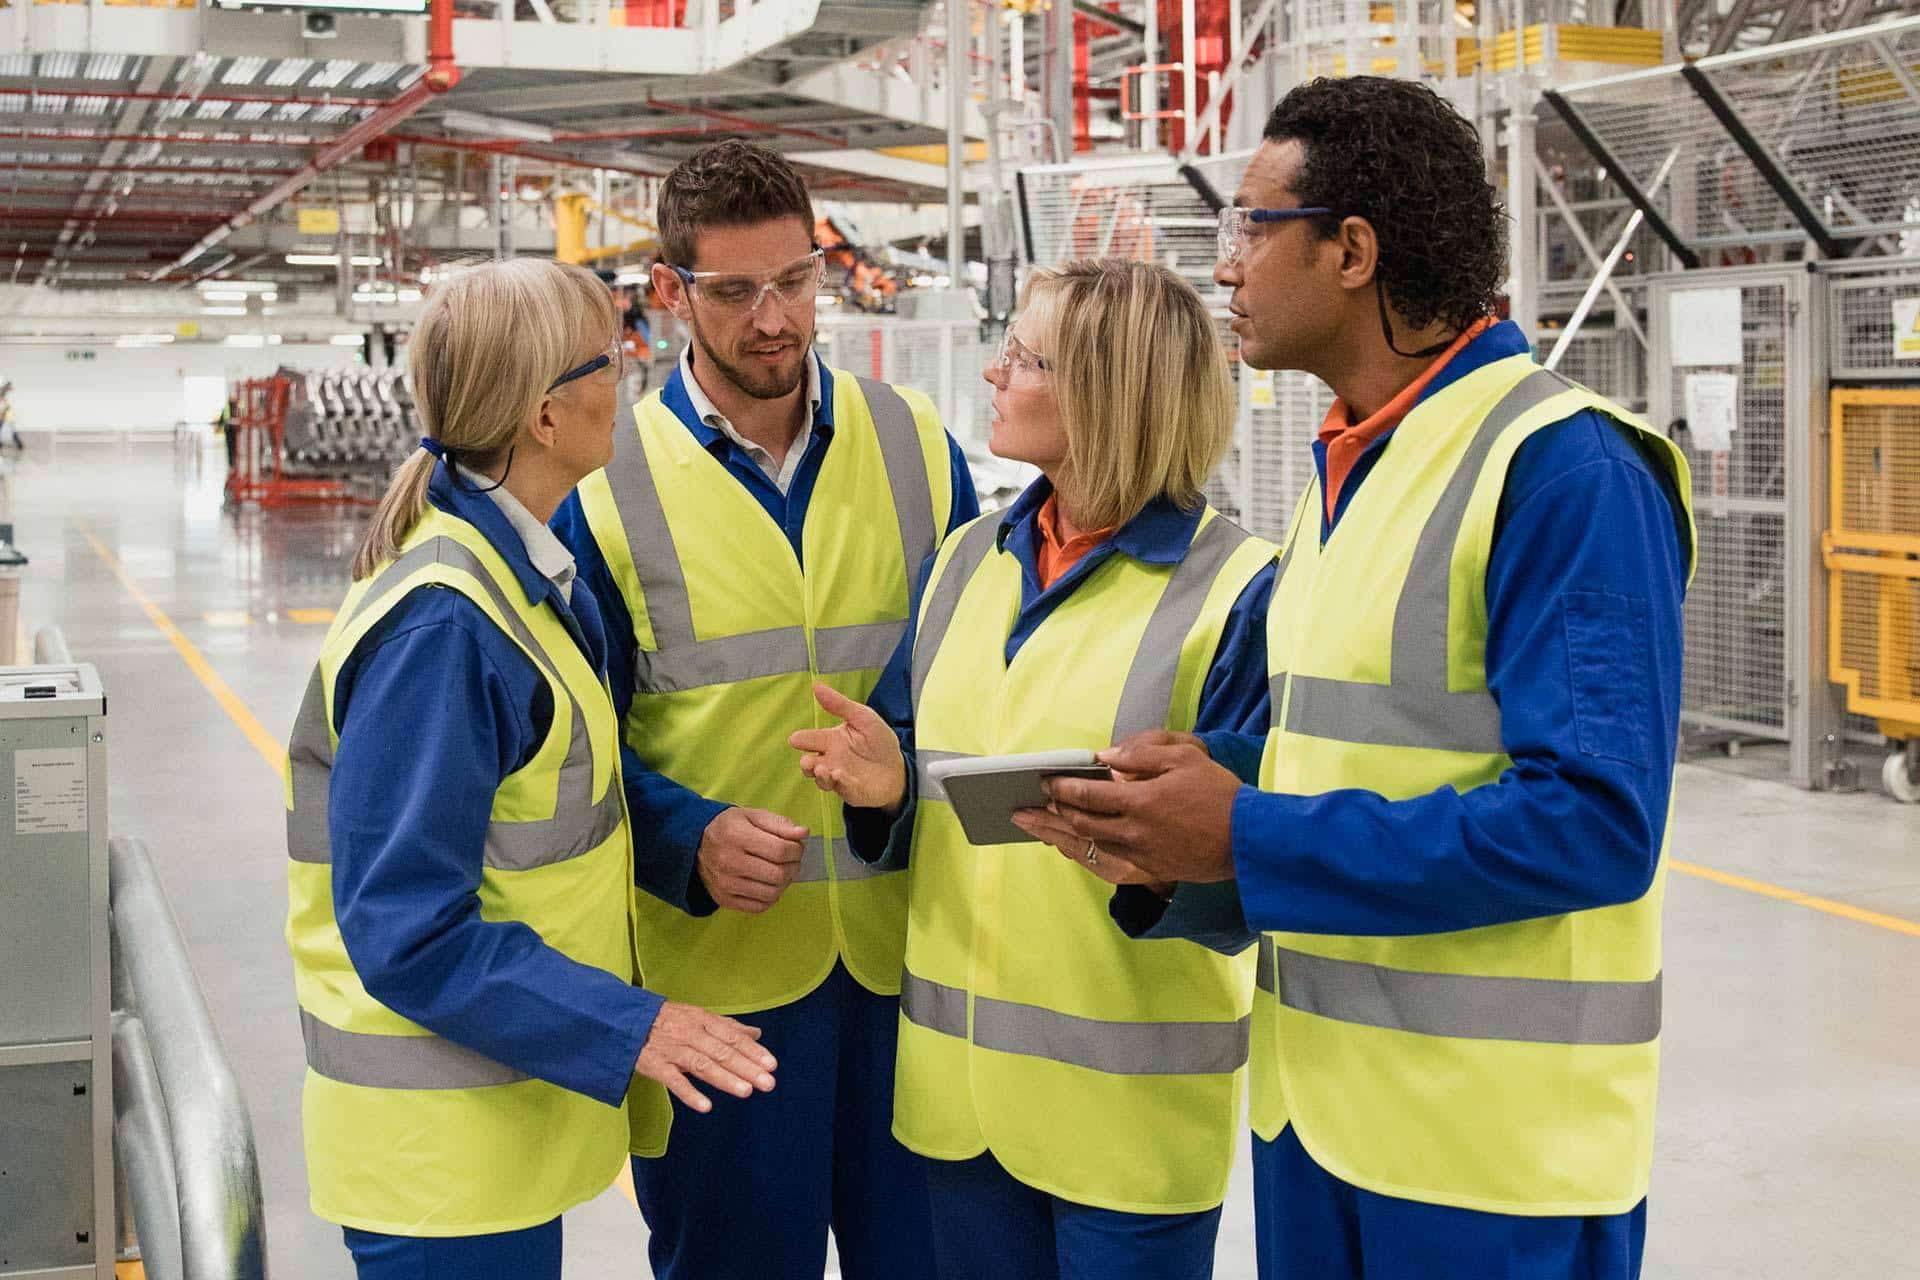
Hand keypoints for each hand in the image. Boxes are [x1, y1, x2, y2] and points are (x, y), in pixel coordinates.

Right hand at [635, 1001, 776, 1113]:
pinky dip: (689, 1093)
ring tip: (746, 1091)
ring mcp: (673, 1050)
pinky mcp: (655, 1065)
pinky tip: (705, 1106)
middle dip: (747, 1068)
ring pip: (702, 1065)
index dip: (753, 1051)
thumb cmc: (667, 1020)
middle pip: (722, 1052)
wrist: (624, 1020)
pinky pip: (674, 1080)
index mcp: (703, 1021)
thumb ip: (728, 1026)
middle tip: (768, 1083)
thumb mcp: (698, 1016)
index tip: (772, 1064)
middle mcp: (691, 1034)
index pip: (733, 1037)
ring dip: (725, 1079)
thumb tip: (757, 1033)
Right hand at [697, 807, 807, 913]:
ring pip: (771, 893)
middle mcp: (728, 861)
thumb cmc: (730, 828)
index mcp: (736, 835)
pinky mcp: (724, 899)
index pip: (780, 850)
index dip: (797, 850)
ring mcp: (725, 883)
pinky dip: (770, 898)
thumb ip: (780, 824)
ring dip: (784, 883)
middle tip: (791, 861)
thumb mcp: (752, 816)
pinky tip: (768, 885)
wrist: (696, 846)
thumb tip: (803, 833)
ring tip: (780, 872)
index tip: (796, 847)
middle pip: (778, 874)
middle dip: (794, 867)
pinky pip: (759, 907)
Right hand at [788, 682, 906, 812]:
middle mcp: (830, 760)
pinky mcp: (850, 791)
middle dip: (806, 764)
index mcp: (830, 741)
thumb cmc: (879, 741)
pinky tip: (840, 775)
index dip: (801, 739)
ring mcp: (838, 777)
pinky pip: (841, 788)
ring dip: (820, 775)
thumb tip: (815, 685)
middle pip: (810, 764)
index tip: (794, 739)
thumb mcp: (862, 717)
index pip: (811, 739)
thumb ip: (839, 704)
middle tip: (807, 761)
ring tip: (822, 769)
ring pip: (821, 779)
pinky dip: (839, 782)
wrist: (899, 766)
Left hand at [1012, 734, 1240, 882]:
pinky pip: (1109, 858)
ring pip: (1091, 844)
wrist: (1249, 841)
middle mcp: (1134, 832)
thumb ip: (1141, 755)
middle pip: (1081, 823)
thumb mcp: (1185, 757)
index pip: (1087, 795)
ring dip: (1061, 834)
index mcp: (1141, 801)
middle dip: (1052, 813)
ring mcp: (1142, 854)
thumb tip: (1104, 759)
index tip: (1045, 782)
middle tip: (1031, 805)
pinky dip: (1087, 849)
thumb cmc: (1219, 794)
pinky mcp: (1151, 869)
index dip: (1062, 788)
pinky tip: (1076, 842)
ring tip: (1039, 826)